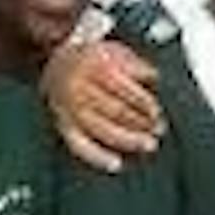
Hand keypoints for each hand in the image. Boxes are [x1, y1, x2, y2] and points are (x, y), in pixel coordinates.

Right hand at [44, 39, 161, 171]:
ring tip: (147, 145)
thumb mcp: (115, 51)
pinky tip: (115, 164)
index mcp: (95, 67)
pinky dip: (98, 157)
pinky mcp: (64, 125)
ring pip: (102, 129)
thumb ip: (136, 66)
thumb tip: (154, 79)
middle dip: (141, 123)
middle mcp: (80, 88)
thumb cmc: (92, 60)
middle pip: (116, 111)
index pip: (125, 90)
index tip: (157, 113)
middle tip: (158, 130)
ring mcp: (70, 108)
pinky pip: (79, 145)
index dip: (145, 104)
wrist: (57, 61)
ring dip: (128, 140)